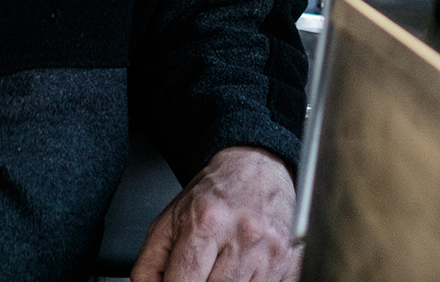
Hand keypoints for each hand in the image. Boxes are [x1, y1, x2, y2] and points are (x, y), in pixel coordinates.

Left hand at [131, 147, 298, 281]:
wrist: (257, 167)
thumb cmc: (214, 194)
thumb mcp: (169, 221)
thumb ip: (150, 264)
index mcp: (205, 223)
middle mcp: (241, 236)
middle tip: (198, 272)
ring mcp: (269, 251)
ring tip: (219, 268)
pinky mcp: (289, 261)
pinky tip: (242, 270)